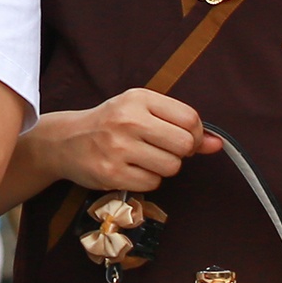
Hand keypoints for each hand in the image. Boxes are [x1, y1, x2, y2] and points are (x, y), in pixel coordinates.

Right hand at [31, 90, 220, 193]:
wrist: (65, 141)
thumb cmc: (109, 124)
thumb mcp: (141, 112)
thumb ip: (180, 125)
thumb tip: (217, 144)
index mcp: (138, 99)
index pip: (189, 119)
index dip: (194, 134)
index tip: (183, 139)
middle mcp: (128, 120)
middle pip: (184, 145)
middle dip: (180, 152)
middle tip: (162, 150)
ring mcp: (118, 148)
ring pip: (171, 167)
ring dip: (164, 168)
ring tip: (144, 159)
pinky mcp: (112, 173)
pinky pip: (152, 183)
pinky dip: (147, 180)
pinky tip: (131, 169)